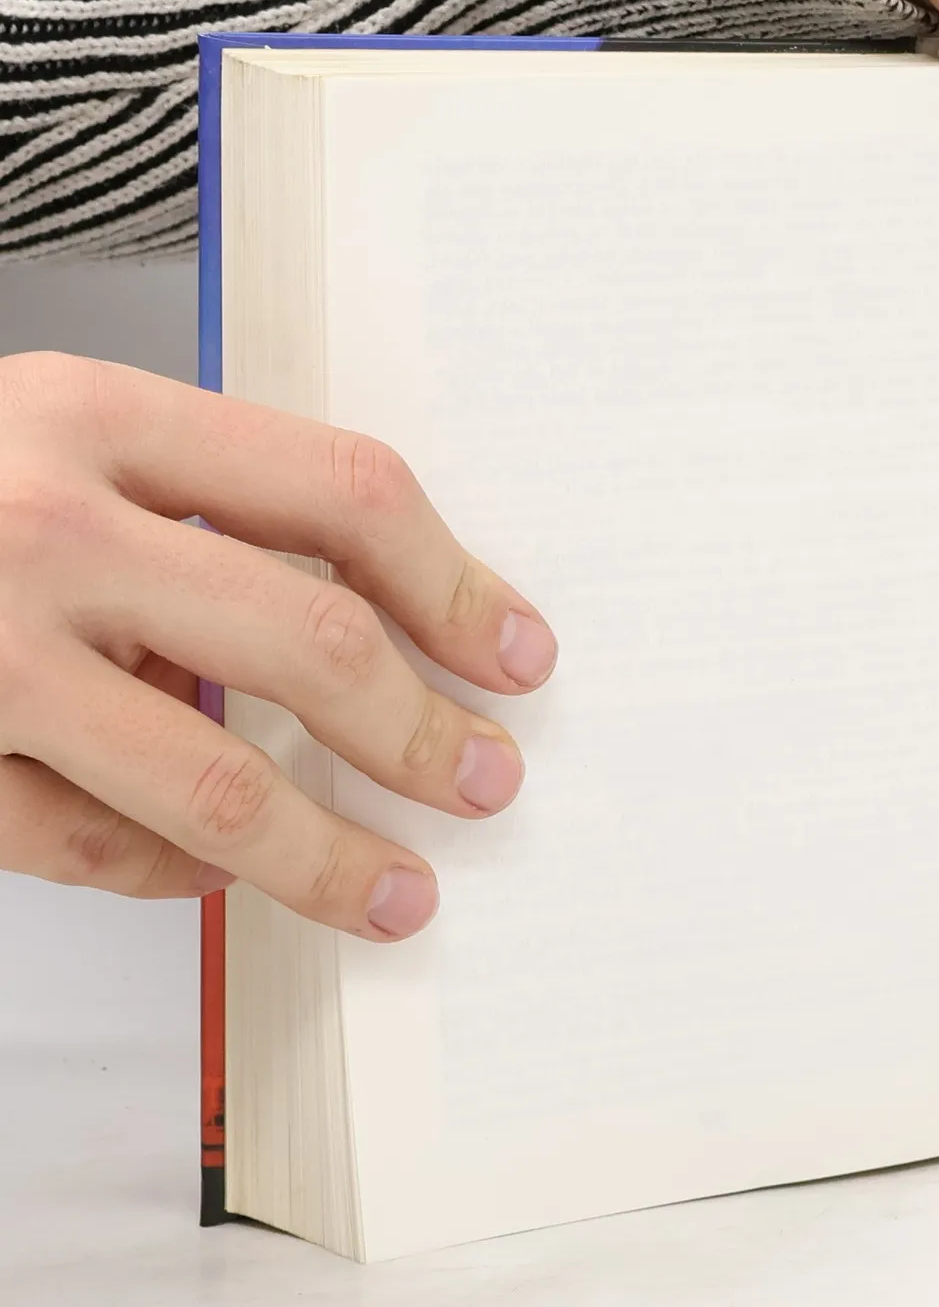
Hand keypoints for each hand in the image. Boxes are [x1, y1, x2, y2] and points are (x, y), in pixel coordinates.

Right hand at [0, 353, 556, 938]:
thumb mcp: (56, 444)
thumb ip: (202, 514)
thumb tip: (405, 635)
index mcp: (87, 412)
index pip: (341, 491)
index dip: (457, 585)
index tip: (522, 659)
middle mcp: (30, 522)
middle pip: (305, 637)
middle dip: (422, 730)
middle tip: (489, 783)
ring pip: (206, 774)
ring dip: (326, 851)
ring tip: (402, 893)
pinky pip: (85, 842)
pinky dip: (172, 873)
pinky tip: (220, 882)